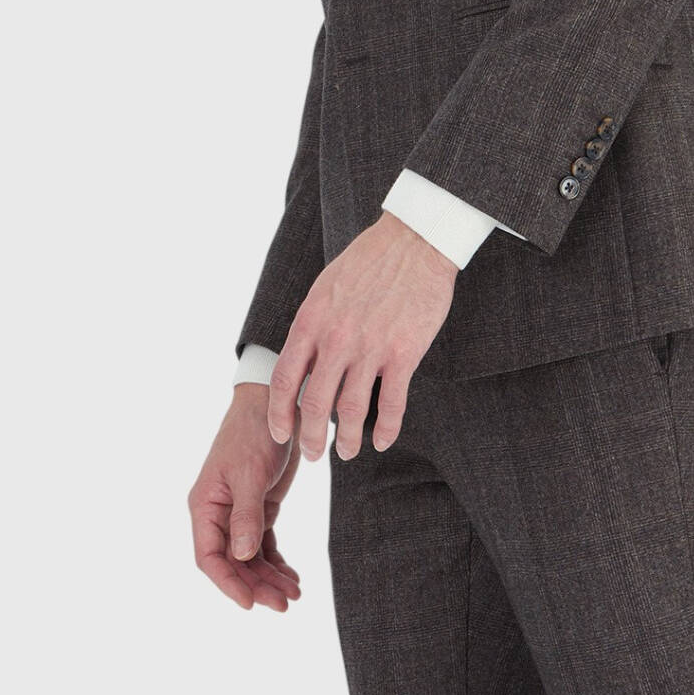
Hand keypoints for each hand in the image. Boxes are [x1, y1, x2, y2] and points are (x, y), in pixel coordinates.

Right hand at [187, 384, 304, 610]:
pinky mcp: (259, 507)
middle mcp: (218, 513)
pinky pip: (264, 544)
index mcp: (205, 505)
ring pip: (250, 557)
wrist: (275, 402)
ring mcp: (239, 512)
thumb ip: (246, 515)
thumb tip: (241, 556)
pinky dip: (277, 561)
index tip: (250, 603)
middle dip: (257, 584)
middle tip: (285, 603)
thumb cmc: (254, 431)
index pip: (209, 556)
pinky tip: (293, 576)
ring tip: (295, 594)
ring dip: (270, 577)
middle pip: (233, 562)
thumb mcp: (250, 473)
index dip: (227, 583)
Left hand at [267, 212, 457, 461]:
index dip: (279, 413)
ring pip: (351, 411)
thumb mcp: (325, 287)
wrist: (414, 241)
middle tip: (315, 453)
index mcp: (311, 320)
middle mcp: (336, 338)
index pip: (284, 378)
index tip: (281, 432)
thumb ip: (312, 325)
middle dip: (311, 437)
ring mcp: (370, 347)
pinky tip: (382, 441)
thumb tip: (302, 360)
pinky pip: (392, 404)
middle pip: (314, 404)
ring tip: (348, 452)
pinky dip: (386, 429)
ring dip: (348, 440)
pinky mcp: (404, 353)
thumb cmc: (369, 261)